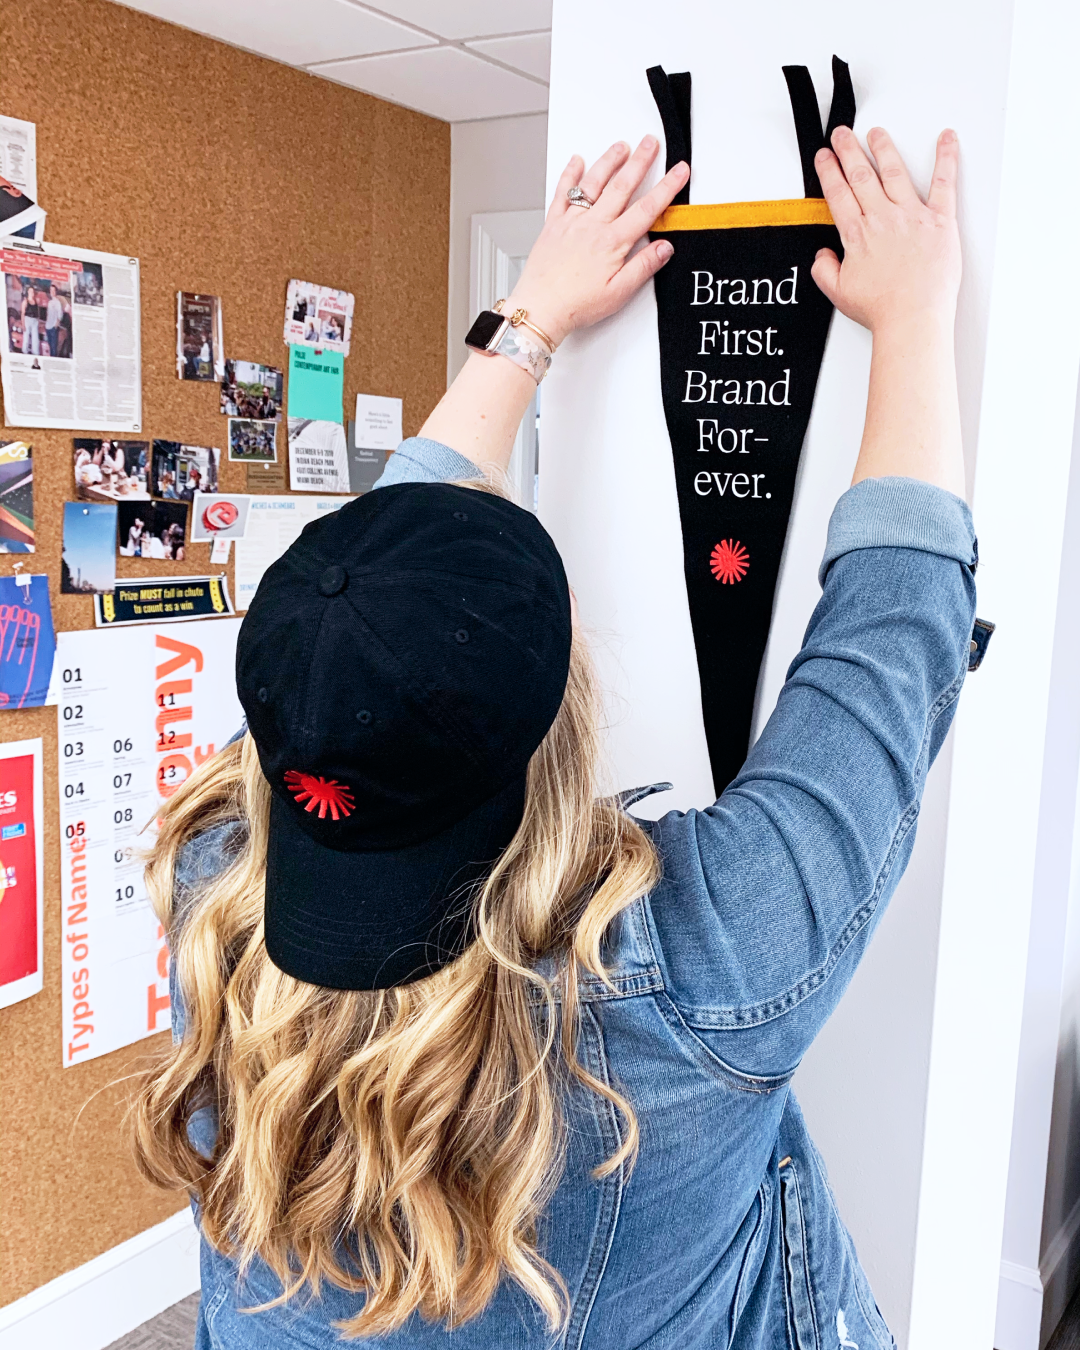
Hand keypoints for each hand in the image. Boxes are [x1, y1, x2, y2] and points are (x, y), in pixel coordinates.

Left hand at [504, 139, 688, 346]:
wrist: (540, 308)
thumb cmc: (576, 304)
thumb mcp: (619, 293)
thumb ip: (643, 267)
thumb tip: (664, 248)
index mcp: (612, 242)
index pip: (647, 208)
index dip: (667, 187)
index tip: (679, 171)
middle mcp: (593, 226)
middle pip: (622, 186)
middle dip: (640, 161)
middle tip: (651, 142)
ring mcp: (572, 222)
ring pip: (594, 183)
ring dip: (609, 161)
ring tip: (622, 146)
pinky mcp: (553, 225)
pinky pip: (563, 193)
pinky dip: (570, 174)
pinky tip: (577, 161)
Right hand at [811, 126, 960, 334]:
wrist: (912, 318)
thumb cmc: (881, 309)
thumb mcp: (838, 293)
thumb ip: (824, 270)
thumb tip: (822, 255)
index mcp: (857, 234)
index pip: (838, 194)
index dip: (828, 171)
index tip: (824, 157)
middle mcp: (882, 218)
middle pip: (861, 175)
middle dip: (848, 150)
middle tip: (842, 134)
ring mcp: (912, 216)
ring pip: (894, 172)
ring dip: (883, 148)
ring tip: (876, 133)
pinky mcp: (940, 220)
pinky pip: (944, 182)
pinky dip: (946, 158)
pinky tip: (946, 139)